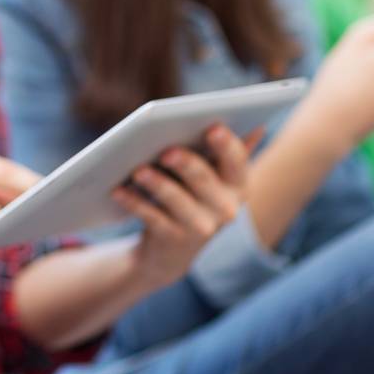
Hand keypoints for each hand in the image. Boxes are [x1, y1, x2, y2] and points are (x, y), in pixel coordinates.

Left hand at [114, 124, 258, 287]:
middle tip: (167, 150)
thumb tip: (256, 124)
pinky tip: (117, 190)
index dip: (226, 145)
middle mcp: (226, 208)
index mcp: (239, 184)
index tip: (212, 127)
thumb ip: (223, 150)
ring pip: (176, 200)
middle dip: (186, 164)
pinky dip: (134, 202)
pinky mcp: (172, 239)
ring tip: (137, 169)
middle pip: (204, 180)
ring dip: (157, 184)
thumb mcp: (212, 174)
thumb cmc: (192, 194)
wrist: (172, 249)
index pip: (238, 162)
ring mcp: (200, 227)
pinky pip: (151, 217)